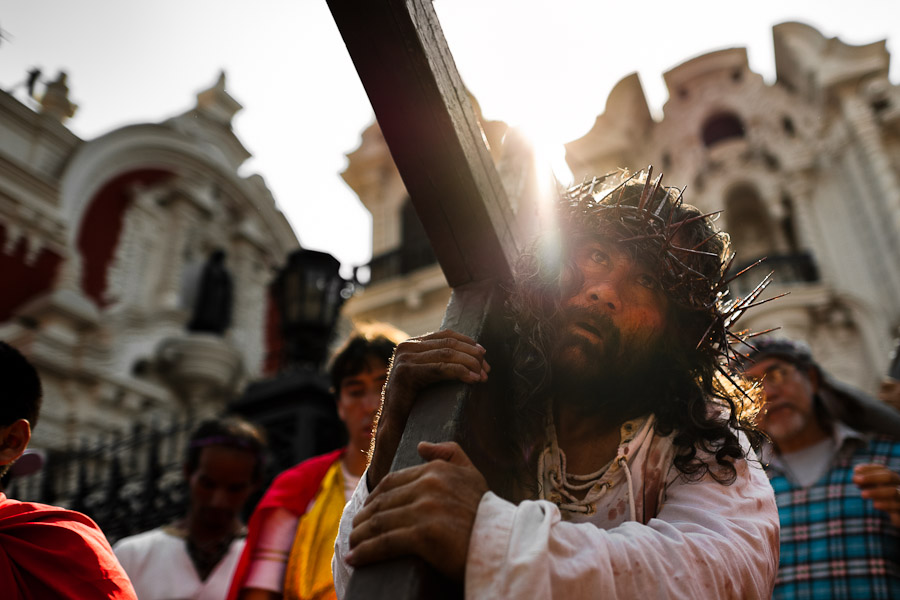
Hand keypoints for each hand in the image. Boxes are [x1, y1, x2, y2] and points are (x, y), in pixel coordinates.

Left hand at [347, 441, 488, 580]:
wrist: (502, 545)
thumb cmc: (486, 514)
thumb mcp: (472, 474)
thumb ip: (450, 453)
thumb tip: (421, 445)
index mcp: (437, 470)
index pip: (392, 481)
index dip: (374, 497)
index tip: (366, 511)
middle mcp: (429, 486)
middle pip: (382, 502)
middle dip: (363, 519)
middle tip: (354, 531)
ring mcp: (426, 510)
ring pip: (380, 522)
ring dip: (359, 536)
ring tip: (352, 546)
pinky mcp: (424, 536)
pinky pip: (385, 543)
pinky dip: (365, 552)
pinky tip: (355, 558)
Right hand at [368, 330, 489, 486]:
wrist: (396, 426)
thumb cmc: (416, 404)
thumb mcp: (429, 376)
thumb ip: (441, 361)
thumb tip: (474, 354)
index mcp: (412, 345)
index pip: (446, 335)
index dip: (468, 343)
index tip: (484, 355)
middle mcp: (406, 347)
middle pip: (448, 344)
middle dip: (471, 355)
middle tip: (487, 369)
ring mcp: (404, 359)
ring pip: (446, 354)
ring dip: (469, 364)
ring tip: (483, 376)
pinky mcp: (406, 372)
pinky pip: (440, 368)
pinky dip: (460, 372)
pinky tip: (472, 379)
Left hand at [853, 463, 899, 526]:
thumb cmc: (884, 500)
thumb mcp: (874, 490)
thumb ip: (865, 483)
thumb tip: (855, 478)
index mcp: (893, 479)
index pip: (883, 469)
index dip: (869, 468)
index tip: (855, 470)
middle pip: (889, 476)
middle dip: (871, 477)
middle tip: (855, 479)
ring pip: (893, 491)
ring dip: (876, 492)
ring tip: (862, 494)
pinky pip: (897, 506)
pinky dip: (886, 504)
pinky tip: (875, 505)